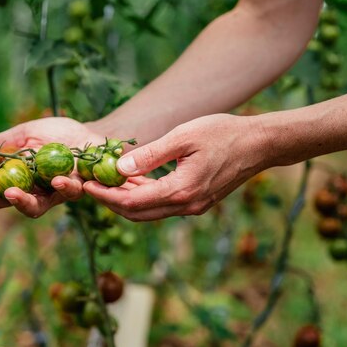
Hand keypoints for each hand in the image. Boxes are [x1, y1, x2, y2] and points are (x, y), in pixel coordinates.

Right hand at [0, 117, 103, 217]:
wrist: (92, 136)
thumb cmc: (56, 135)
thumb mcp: (21, 134)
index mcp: (12, 177)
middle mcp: (28, 191)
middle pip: (0, 201)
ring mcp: (50, 195)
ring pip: (31, 208)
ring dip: (18, 201)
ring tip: (9, 192)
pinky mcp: (74, 193)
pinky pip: (66, 194)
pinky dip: (61, 186)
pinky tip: (56, 179)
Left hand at [84, 114, 269, 220]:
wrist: (260, 144)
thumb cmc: (224, 133)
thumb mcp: (183, 137)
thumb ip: (150, 155)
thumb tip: (118, 168)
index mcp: (181, 191)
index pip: (131, 202)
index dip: (105, 196)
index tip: (85, 185)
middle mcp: (186, 206)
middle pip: (137, 213)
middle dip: (111, 202)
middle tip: (90, 185)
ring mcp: (194, 207)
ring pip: (150, 211)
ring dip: (127, 199)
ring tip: (107, 180)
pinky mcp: (198, 201)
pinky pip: (164, 204)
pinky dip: (145, 195)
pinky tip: (134, 179)